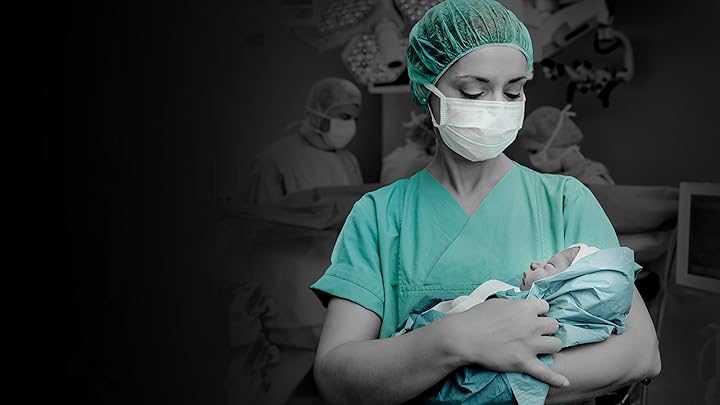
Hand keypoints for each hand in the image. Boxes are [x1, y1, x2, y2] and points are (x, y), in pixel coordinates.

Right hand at [445, 298, 568, 386]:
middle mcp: (532, 325)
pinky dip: (555, 379)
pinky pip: (545, 373)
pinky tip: (564, 382)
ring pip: (556, 345)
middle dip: (547, 327)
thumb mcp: (497, 303)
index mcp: (525, 308)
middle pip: (554, 325)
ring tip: (543, 347)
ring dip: (550, 345)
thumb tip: (521, 306)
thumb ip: (514, 305)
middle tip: (537, 331)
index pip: (546, 306)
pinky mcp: (524, 363)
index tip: (534, 315)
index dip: (539, 311)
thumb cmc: (476, 317)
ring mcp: (530, 345)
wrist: (464, 337)